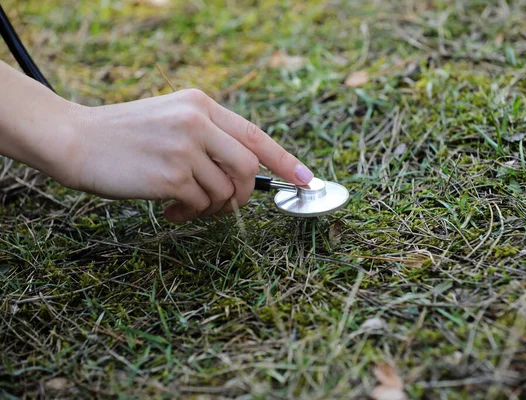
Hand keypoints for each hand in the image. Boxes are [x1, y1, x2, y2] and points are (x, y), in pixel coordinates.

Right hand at [62, 89, 313, 221]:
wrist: (75, 139)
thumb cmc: (125, 134)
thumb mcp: (173, 120)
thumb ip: (210, 138)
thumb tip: (247, 172)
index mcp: (201, 105)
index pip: (256, 134)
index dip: (285, 160)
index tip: (306, 180)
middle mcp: (198, 122)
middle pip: (248, 169)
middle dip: (244, 196)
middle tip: (226, 206)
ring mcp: (185, 148)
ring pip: (225, 192)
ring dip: (212, 208)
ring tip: (187, 206)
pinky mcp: (171, 176)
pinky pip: (201, 204)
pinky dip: (191, 213)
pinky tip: (171, 209)